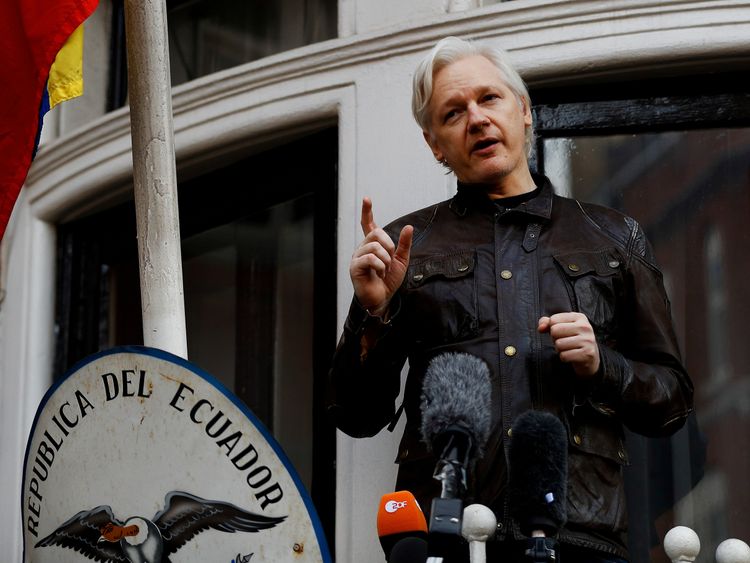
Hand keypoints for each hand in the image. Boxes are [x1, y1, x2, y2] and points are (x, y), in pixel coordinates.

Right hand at [350, 197, 412, 315]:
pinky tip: (378, 274)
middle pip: (377, 233)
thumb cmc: (388, 281)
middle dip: (389, 246)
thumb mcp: (401, 260)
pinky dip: (379, 266)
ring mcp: (357, 257)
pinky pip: (369, 258)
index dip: (367, 212)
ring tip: (384, 271)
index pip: (368, 224)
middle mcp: (363, 248)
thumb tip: (409, 227)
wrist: (382, 299)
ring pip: (374, 246)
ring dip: (385, 260)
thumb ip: (404, 244)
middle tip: (390, 261)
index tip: (367, 199)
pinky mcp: (355, 267)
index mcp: (373, 245)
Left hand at [538, 312, 599, 377]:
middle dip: (555, 339)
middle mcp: (585, 327)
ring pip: (559, 344)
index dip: (552, 328)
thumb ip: (547, 323)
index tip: (562, 333)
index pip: (553, 320)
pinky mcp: (587, 353)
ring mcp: (587, 340)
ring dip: (559, 349)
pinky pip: (564, 356)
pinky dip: (564, 357)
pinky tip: (572, 355)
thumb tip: (540, 328)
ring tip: (568, 348)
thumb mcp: (561, 326)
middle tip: (564, 341)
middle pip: (555, 331)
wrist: (590, 357)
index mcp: (579, 317)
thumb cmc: (572, 339)